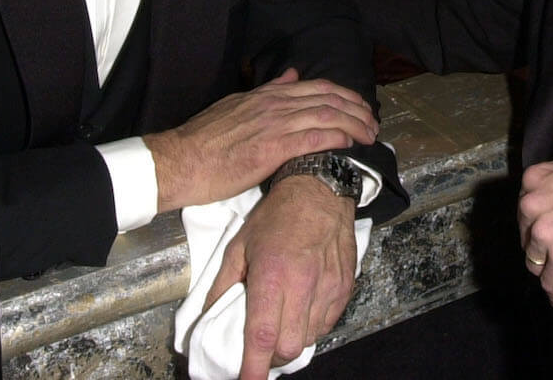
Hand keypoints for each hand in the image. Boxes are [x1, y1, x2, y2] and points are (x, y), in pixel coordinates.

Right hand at [146, 68, 376, 211]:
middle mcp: (274, 104)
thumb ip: (266, 91)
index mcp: (266, 95)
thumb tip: (291, 75)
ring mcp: (274, 124)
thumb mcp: (236, 105)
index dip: (343, 95)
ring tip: (370, 134)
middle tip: (373, 121)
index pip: (315, 87)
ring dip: (353, 123)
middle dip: (355, 108)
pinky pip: (313, 138)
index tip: (359, 105)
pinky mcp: (272, 147)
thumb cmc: (204, 141)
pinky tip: (350, 142)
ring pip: (325, 116)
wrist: (180, 160)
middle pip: (327, 98)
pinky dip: (336, 137)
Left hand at [205, 176, 356, 378]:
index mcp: (272, 275)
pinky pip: (326, 325)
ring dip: (292, 340)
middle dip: (272, 355)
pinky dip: (311, 327)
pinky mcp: (344, 288)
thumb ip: (223, 285)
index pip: (263, 335)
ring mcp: (328, 288)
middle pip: (288, 347)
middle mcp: (303, 285)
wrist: (320, 191)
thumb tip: (208, 317)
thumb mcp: (240, 245)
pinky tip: (301, 309)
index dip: (254, 368)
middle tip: (262, 345)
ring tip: (282, 320)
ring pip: (308, 340)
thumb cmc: (277, 216)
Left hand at [518, 157, 552, 307]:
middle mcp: (533, 205)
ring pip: (535, 260)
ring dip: (545, 268)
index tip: (540, 228)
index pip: (525, 205)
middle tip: (551, 250)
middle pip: (527, 233)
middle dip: (537, 243)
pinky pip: (550, 282)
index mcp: (537, 180)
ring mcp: (544, 234)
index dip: (535, 219)